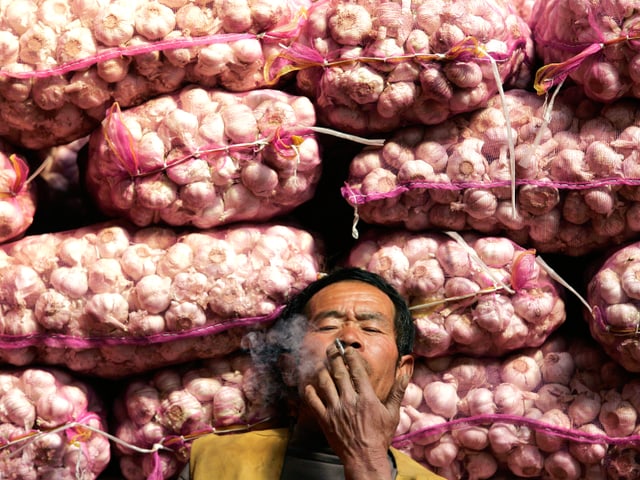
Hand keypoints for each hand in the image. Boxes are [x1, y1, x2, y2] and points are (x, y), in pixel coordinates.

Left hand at [302, 343, 409, 479]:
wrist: (364, 458)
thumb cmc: (380, 436)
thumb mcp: (392, 413)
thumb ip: (398, 390)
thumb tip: (406, 372)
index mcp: (366, 398)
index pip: (356, 370)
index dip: (350, 356)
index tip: (347, 349)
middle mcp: (350, 401)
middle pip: (339, 372)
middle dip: (334, 357)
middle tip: (332, 348)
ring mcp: (336, 410)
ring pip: (325, 383)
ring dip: (322, 371)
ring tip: (322, 364)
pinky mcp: (325, 420)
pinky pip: (314, 402)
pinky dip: (310, 392)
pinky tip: (310, 385)